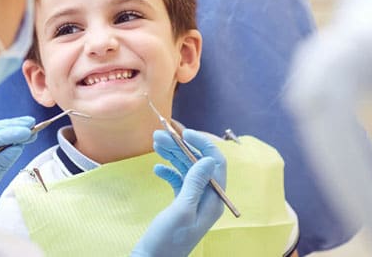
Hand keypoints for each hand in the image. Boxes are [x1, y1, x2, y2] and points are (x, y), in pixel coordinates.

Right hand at [132, 129, 226, 256]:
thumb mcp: (182, 209)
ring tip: (155, 143)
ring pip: (186, 170)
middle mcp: (207, 198)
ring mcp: (194, 201)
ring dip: (172, 155)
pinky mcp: (181, 205)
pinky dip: (167, 172)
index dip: (203, 144)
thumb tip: (209, 158)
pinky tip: (156, 169)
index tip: (184, 132)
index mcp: (214, 200)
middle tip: (159, 135)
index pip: (216, 163)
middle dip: (181, 147)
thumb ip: (195, 183)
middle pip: (198, 164)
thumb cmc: (167, 239)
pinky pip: (178, 181)